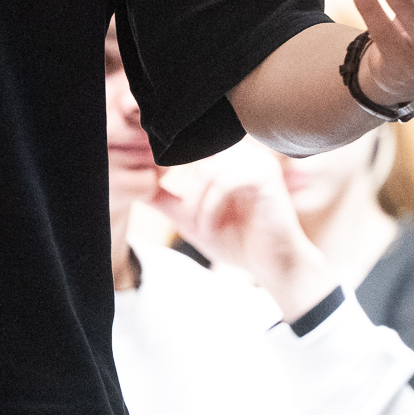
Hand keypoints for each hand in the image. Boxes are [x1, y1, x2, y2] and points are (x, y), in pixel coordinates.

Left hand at [148, 141, 337, 321]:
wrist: (273, 266)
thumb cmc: (240, 242)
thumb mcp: (195, 220)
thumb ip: (170, 202)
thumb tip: (140, 188)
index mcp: (231, 158)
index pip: (193, 149)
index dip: (174, 166)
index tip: (163, 190)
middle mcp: (246, 153)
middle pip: (197, 159)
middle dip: (187, 193)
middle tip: (188, 222)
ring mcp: (259, 162)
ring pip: (209, 169)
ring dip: (197, 203)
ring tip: (199, 228)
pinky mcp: (267, 176)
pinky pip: (225, 183)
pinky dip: (211, 208)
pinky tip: (210, 229)